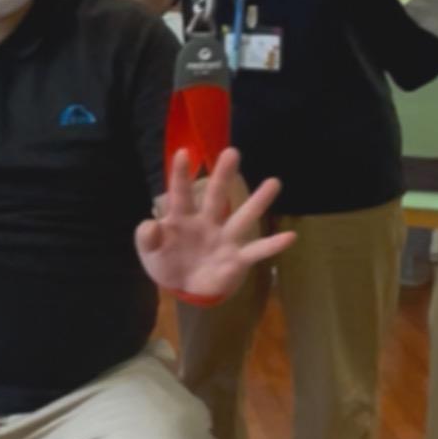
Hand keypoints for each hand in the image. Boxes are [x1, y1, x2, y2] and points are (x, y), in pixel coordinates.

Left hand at [137, 149, 294, 300]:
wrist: (184, 287)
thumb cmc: (167, 260)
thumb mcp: (149, 252)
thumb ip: (146, 238)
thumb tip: (150, 224)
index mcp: (182, 218)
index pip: (180, 194)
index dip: (180, 175)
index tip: (183, 152)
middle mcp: (206, 222)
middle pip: (214, 197)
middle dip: (223, 176)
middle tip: (232, 151)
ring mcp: (224, 239)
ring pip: (242, 217)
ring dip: (258, 201)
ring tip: (274, 182)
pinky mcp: (236, 259)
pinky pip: (256, 251)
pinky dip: (273, 245)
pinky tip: (290, 236)